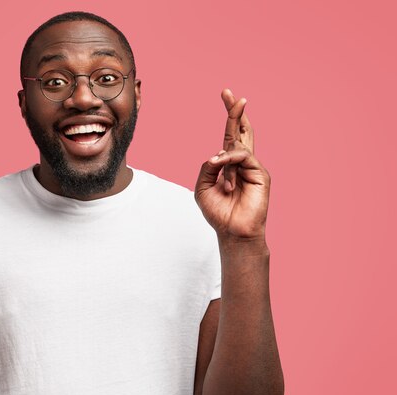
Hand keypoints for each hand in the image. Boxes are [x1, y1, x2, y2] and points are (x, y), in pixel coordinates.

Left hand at [195, 89, 270, 239]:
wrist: (232, 231)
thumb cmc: (218, 212)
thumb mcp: (203, 187)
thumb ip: (207, 167)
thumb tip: (217, 153)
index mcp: (228, 164)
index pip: (230, 134)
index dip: (229, 115)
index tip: (226, 94)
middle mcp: (242, 162)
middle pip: (241, 130)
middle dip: (235, 111)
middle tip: (229, 93)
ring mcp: (253, 166)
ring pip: (239, 145)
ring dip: (226, 159)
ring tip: (224, 186)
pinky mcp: (261, 174)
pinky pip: (243, 157)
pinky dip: (230, 161)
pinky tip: (225, 176)